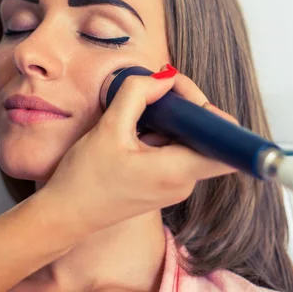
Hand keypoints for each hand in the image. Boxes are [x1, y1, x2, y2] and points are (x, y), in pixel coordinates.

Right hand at [40, 65, 237, 233]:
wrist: (65, 215)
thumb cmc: (85, 179)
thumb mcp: (108, 129)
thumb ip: (137, 95)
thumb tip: (163, 77)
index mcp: (176, 172)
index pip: (227, 149)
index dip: (215, 117)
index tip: (185, 96)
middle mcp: (183, 183)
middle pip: (207, 139)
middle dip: (188, 109)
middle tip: (160, 89)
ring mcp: (174, 186)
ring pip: (190, 143)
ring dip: (173, 120)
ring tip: (143, 107)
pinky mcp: (162, 185)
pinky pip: (175, 153)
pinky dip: (162, 134)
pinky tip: (137, 127)